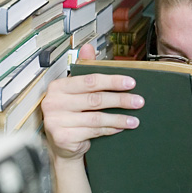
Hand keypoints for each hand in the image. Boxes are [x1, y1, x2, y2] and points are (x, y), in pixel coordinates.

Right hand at [41, 43, 144, 161]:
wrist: (61, 144)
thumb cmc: (70, 114)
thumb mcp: (76, 91)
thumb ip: (83, 70)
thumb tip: (87, 48)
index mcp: (58, 87)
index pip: (89, 81)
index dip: (112, 81)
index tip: (130, 83)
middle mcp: (53, 103)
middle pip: (95, 99)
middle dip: (120, 100)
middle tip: (138, 101)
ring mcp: (56, 121)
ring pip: (96, 118)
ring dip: (119, 118)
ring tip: (134, 119)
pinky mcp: (63, 137)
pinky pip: (93, 132)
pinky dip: (110, 129)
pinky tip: (120, 127)